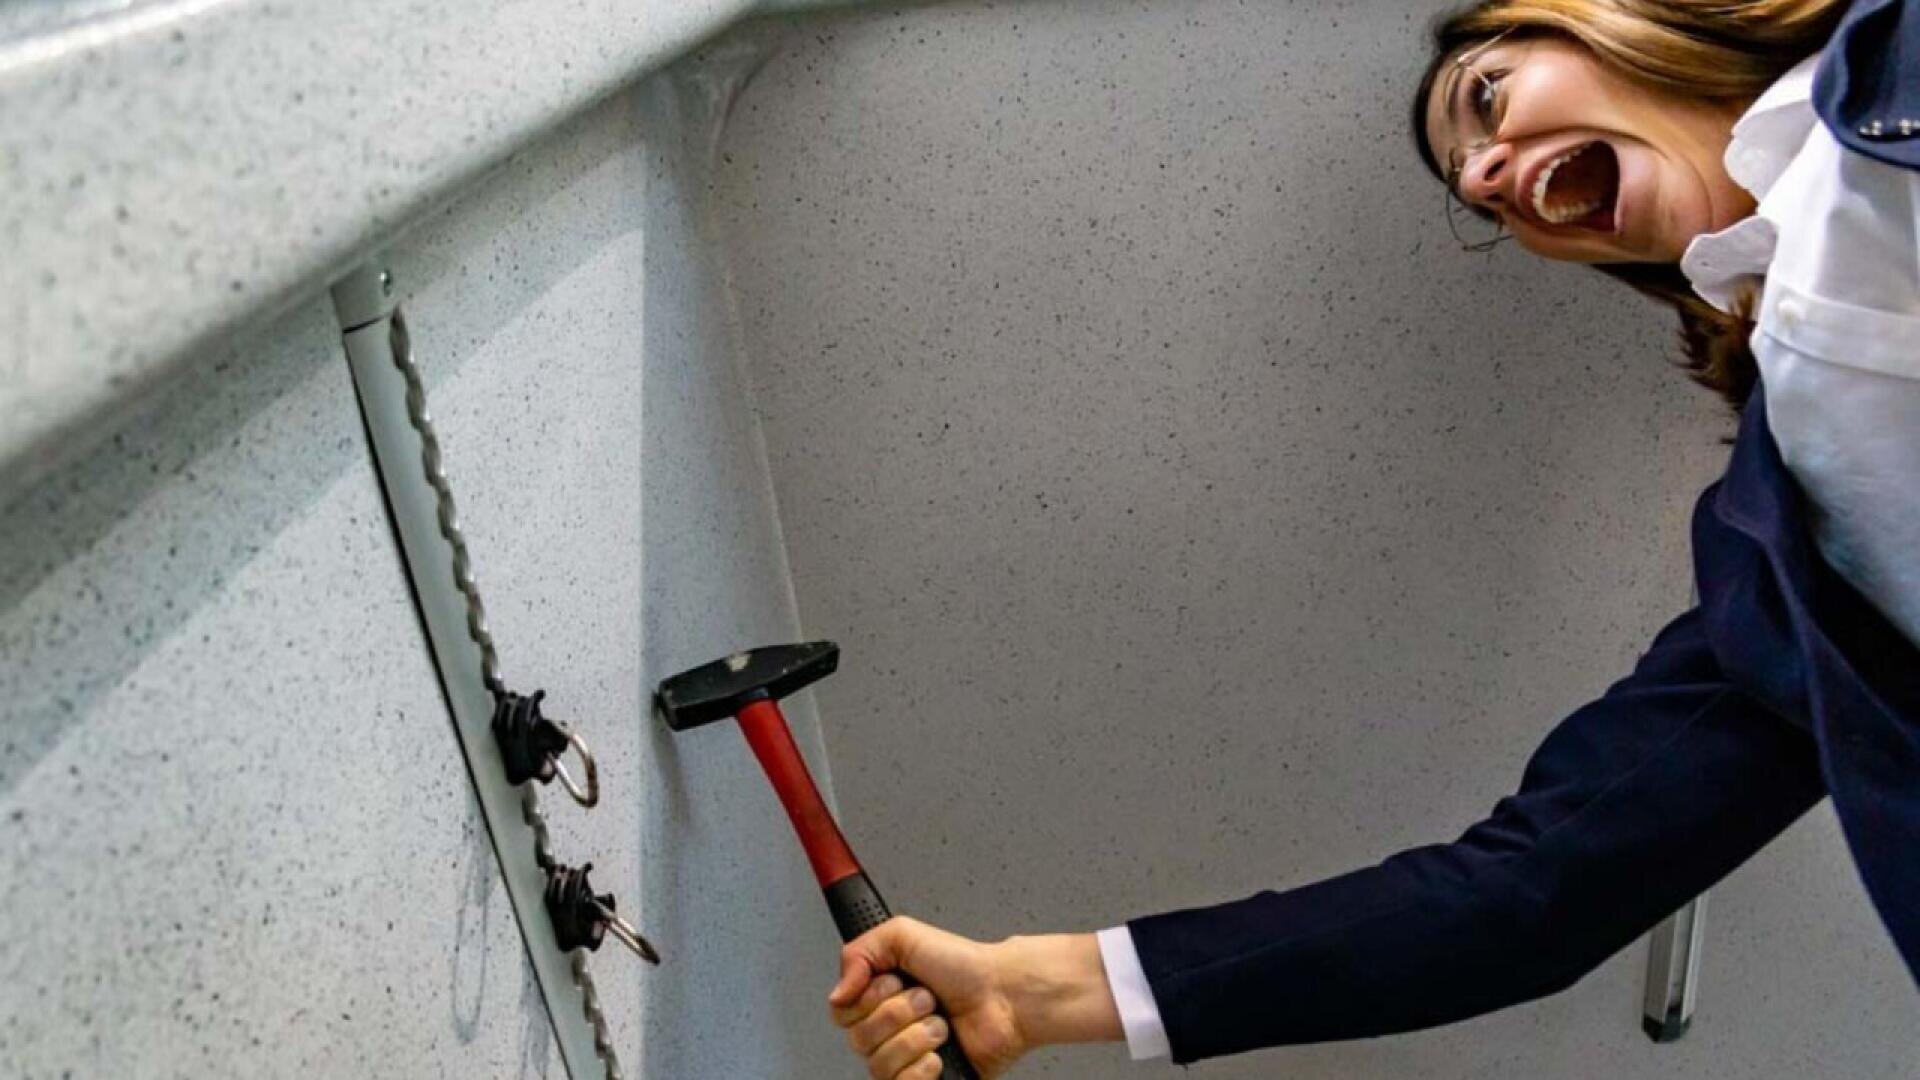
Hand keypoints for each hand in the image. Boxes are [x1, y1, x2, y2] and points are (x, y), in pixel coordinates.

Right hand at [827, 918, 1122, 1078]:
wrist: (1005, 995)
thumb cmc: (963, 965)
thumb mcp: (903, 935)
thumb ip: (858, 953)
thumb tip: (837, 993)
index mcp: (877, 998)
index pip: (841, 1012)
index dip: (868, 999)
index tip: (895, 982)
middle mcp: (887, 1031)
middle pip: (859, 1040)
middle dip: (899, 1014)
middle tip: (929, 1000)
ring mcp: (905, 1060)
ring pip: (880, 1065)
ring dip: (917, 1039)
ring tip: (942, 1026)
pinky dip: (924, 1069)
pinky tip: (941, 1055)